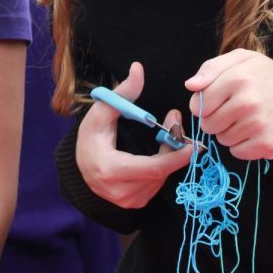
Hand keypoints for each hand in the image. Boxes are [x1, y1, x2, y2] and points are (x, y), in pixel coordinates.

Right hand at [77, 62, 193, 207]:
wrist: (80, 166)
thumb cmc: (90, 137)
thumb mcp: (102, 112)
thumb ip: (123, 93)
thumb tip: (138, 68)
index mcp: (110, 170)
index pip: (153, 168)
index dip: (176, 157)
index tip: (192, 144)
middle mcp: (120, 191)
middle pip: (161, 173)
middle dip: (174, 150)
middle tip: (175, 126)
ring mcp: (128, 200)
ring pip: (161, 179)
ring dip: (168, 158)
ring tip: (163, 138)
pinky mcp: (134, 203)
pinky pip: (156, 185)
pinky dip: (160, 169)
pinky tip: (154, 156)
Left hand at [185, 49, 272, 159]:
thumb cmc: (264, 76)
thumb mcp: (240, 60)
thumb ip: (211, 68)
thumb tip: (191, 85)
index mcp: (238, 78)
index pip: (198, 104)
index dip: (203, 104)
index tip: (217, 99)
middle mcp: (248, 103)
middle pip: (208, 125)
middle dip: (215, 119)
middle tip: (232, 109)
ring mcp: (259, 125)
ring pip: (222, 139)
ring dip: (229, 132)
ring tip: (246, 118)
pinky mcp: (268, 144)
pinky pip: (238, 152)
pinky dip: (242, 145)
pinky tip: (254, 131)